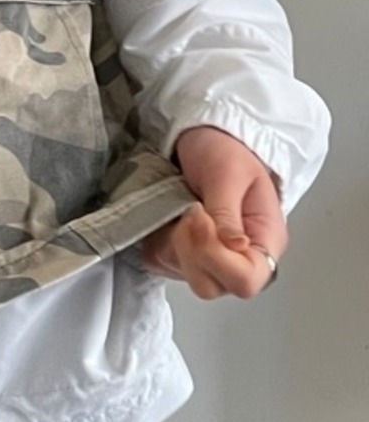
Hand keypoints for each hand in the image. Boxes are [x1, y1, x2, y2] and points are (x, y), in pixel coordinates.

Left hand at [140, 125, 286, 299]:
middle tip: (187, 212)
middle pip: (211, 285)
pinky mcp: (181, 251)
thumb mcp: (230, 173)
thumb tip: (235, 245)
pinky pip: (161, 261)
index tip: (200, 216)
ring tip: (179, 208)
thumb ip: (228, 211)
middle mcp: (239, 258)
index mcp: (264, 241)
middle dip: (191, 251)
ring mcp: (209, 257)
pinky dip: (158, 241)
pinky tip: (168, 216)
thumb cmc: (225, 151)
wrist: (205, 136)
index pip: (246, 280)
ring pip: (183, 274)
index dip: (216, 256)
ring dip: (173, 243)